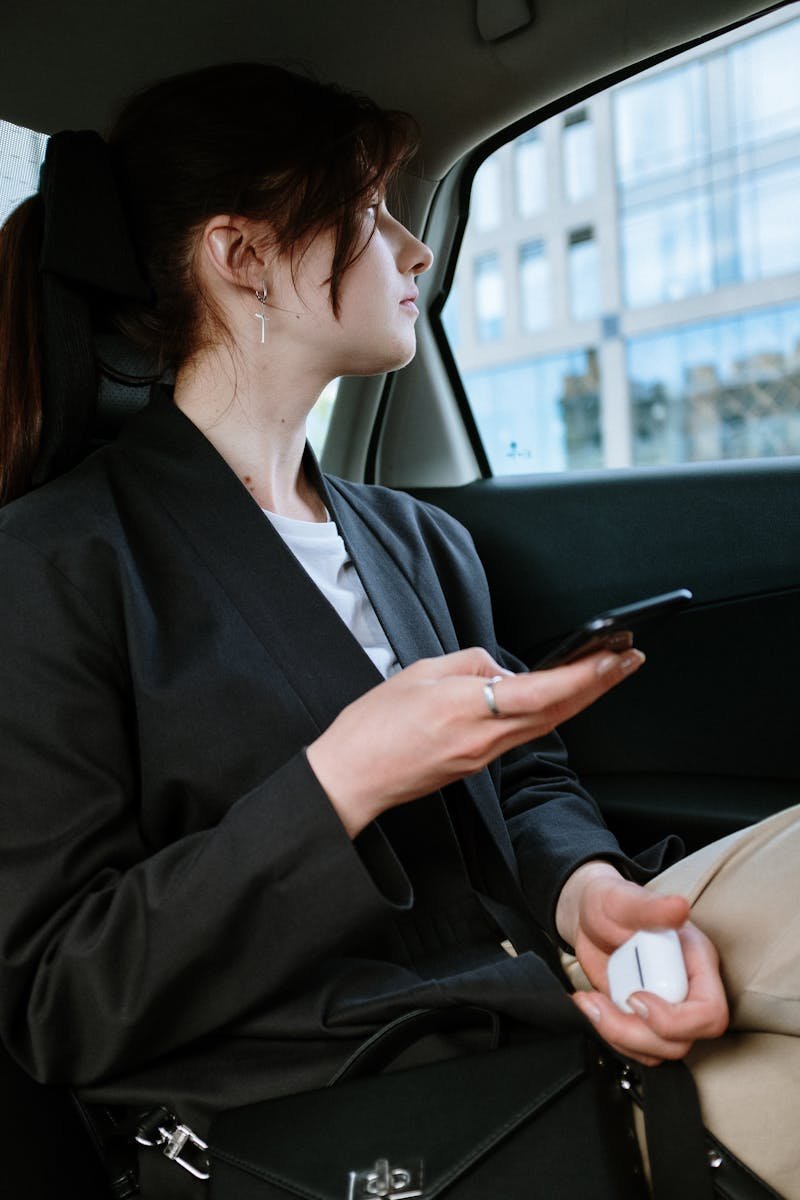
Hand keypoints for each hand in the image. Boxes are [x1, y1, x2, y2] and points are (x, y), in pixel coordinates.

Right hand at [306, 644, 643, 836]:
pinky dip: (547, 713)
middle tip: (629, 659)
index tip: (613, 657)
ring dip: (579, 698)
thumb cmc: (373, 726)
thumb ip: (467, 665)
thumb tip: (501, 668)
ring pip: (544, 724)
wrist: (351, 777)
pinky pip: (521, 735)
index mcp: (467, 708)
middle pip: (556, 711)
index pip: (541, 691)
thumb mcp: (419, 672)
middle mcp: (484, 738)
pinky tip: (556, 698)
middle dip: (599, 685)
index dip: (583, 675)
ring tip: (604, 673)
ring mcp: (483, 757)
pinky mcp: (476, 765)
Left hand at [557, 863, 728, 1064]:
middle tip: (602, 1004)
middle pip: (682, 1040)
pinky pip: (638, 1049)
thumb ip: (651, 906)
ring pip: (659, 1051)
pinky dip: (611, 1037)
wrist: (586, 916)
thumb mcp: (622, 899)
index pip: (710, 1012)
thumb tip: (679, 906)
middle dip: (637, 1032)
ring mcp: (664, 1007)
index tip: (636, 998)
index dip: (675, 1019)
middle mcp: (686, 988)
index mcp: (696, 961)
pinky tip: (591, 1008)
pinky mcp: (641, 1019)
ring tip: (591, 1004)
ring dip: (618, 1036)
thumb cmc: (610, 902)